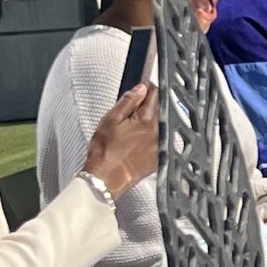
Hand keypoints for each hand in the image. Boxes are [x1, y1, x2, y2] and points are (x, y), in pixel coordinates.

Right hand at [82, 83, 159, 199]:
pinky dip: (151, 136)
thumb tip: (141, 88)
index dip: (148, 88)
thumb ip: (128, 101)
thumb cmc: (105, 151)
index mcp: (148, 119)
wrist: (106, 179)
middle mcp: (159, 131)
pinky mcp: (160, 156)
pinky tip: (137, 141)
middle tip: (131, 112)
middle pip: (159, 109)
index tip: (141, 88)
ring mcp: (161, 144)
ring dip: (150, 121)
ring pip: (160, 124)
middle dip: (147, 106)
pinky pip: (159, 139)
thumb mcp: (111, 120)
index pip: (155, 94)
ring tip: (133, 129)